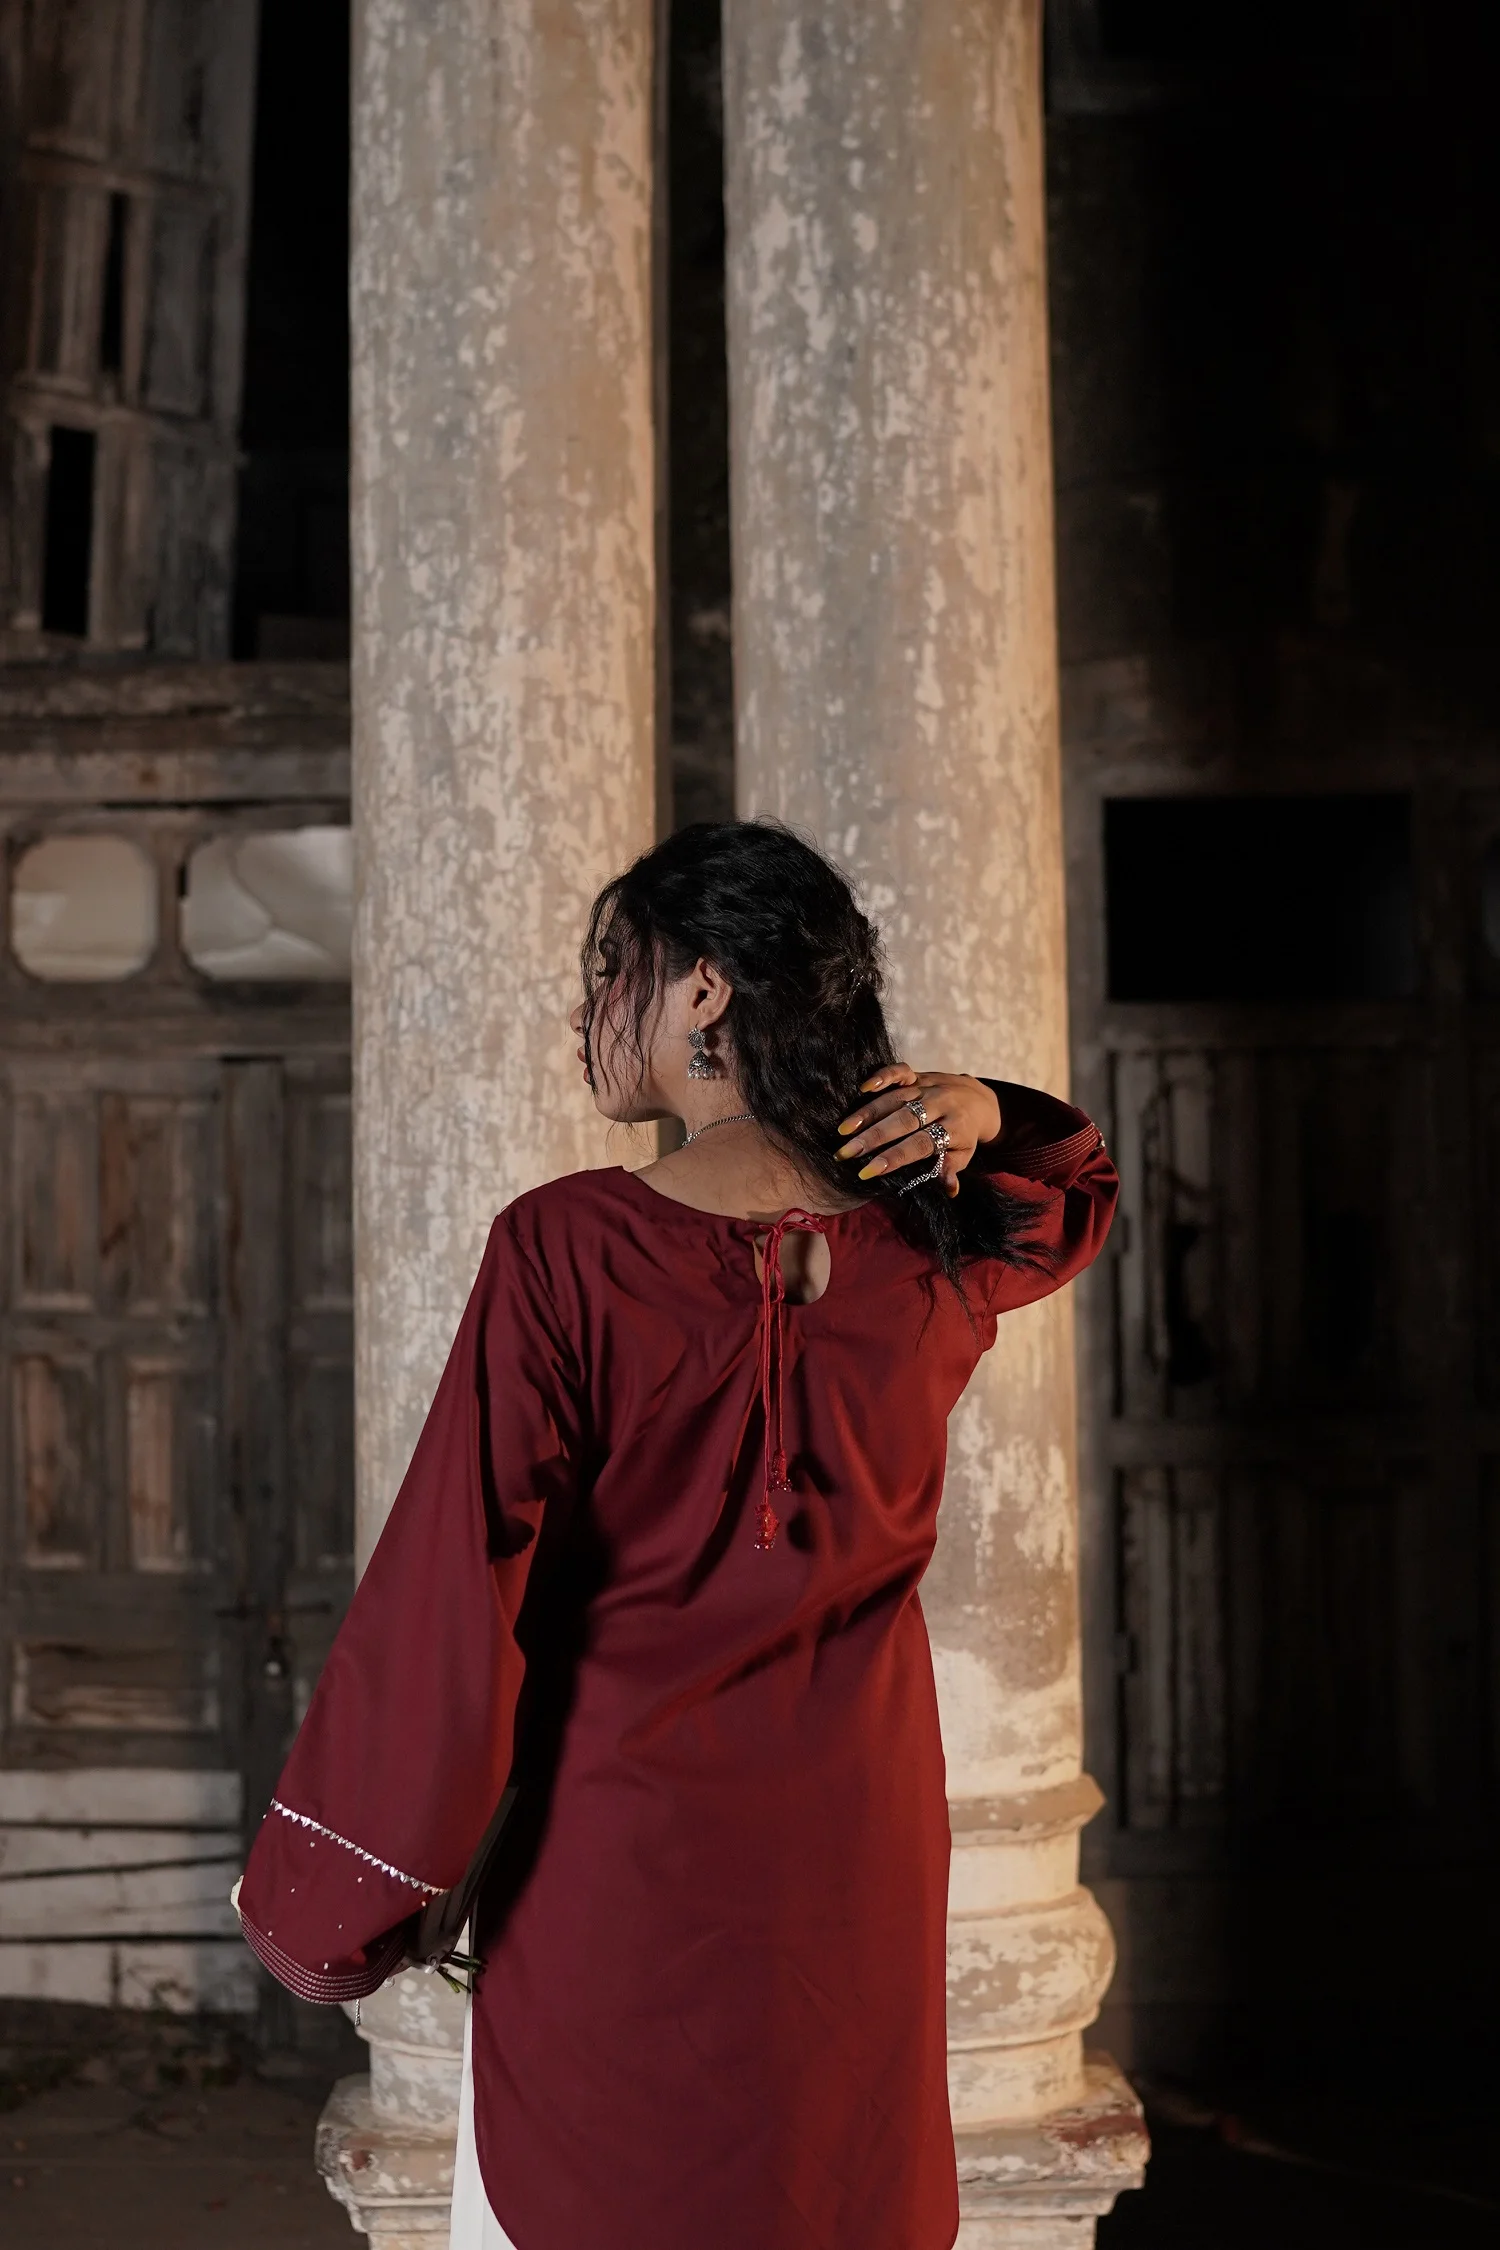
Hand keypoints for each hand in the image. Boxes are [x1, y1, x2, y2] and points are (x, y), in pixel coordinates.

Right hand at [836, 1065, 1000, 1198]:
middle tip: (846, 1153)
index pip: (920, 1144)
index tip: (869, 1171)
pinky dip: (883, 1076)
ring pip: (895, 1099)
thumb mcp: (964, 1154)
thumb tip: (948, 1190)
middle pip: (903, 1121)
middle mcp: (940, 1105)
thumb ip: (952, 1169)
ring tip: (843, 1131)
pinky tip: (863, 1088)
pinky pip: (900, 1071)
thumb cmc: (964, 1134)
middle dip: (872, 1138)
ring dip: (867, 1113)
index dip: (894, 1157)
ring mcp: (928, 1087)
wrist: (978, 1099)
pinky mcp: (919, 1075)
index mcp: (954, 1128)